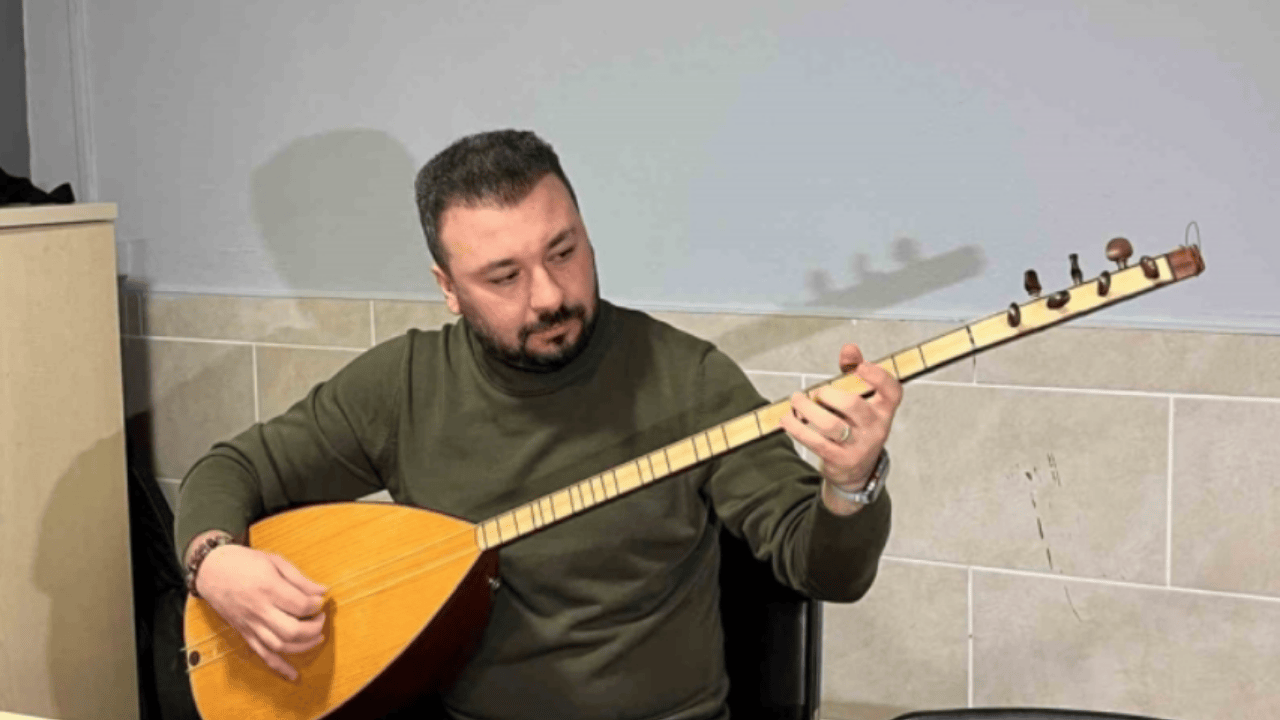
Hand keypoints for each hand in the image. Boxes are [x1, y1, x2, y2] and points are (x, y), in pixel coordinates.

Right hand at [196, 543, 327, 680]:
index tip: (321, 600)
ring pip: (280, 646)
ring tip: (317, 636)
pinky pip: (263, 655)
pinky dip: (279, 667)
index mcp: (268, 588)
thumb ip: (300, 579)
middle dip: (314, 628)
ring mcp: (251, 625)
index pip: (300, 605)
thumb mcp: (274, 561)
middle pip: (292, 630)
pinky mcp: (245, 633)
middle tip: (320, 618)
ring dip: (303, 646)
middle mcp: (259, 610)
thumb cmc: (244, 562)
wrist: (211, 570)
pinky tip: (293, 674)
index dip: (316, 605)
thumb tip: (323, 591)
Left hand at [780, 343, 901, 506]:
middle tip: (816, 392)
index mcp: (884, 410)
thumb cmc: (855, 427)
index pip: (892, 391)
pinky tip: (788, 420)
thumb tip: (849, 349)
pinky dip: (797, 428)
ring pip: (830, 424)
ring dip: (807, 409)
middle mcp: (876, 428)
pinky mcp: (840, 460)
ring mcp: (859, 446)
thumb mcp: (860, 401)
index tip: (860, 366)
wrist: (856, 471)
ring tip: (797, 401)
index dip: (879, 376)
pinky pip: (815, 442)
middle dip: (829, 394)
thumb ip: (853, 373)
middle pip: (853, 405)